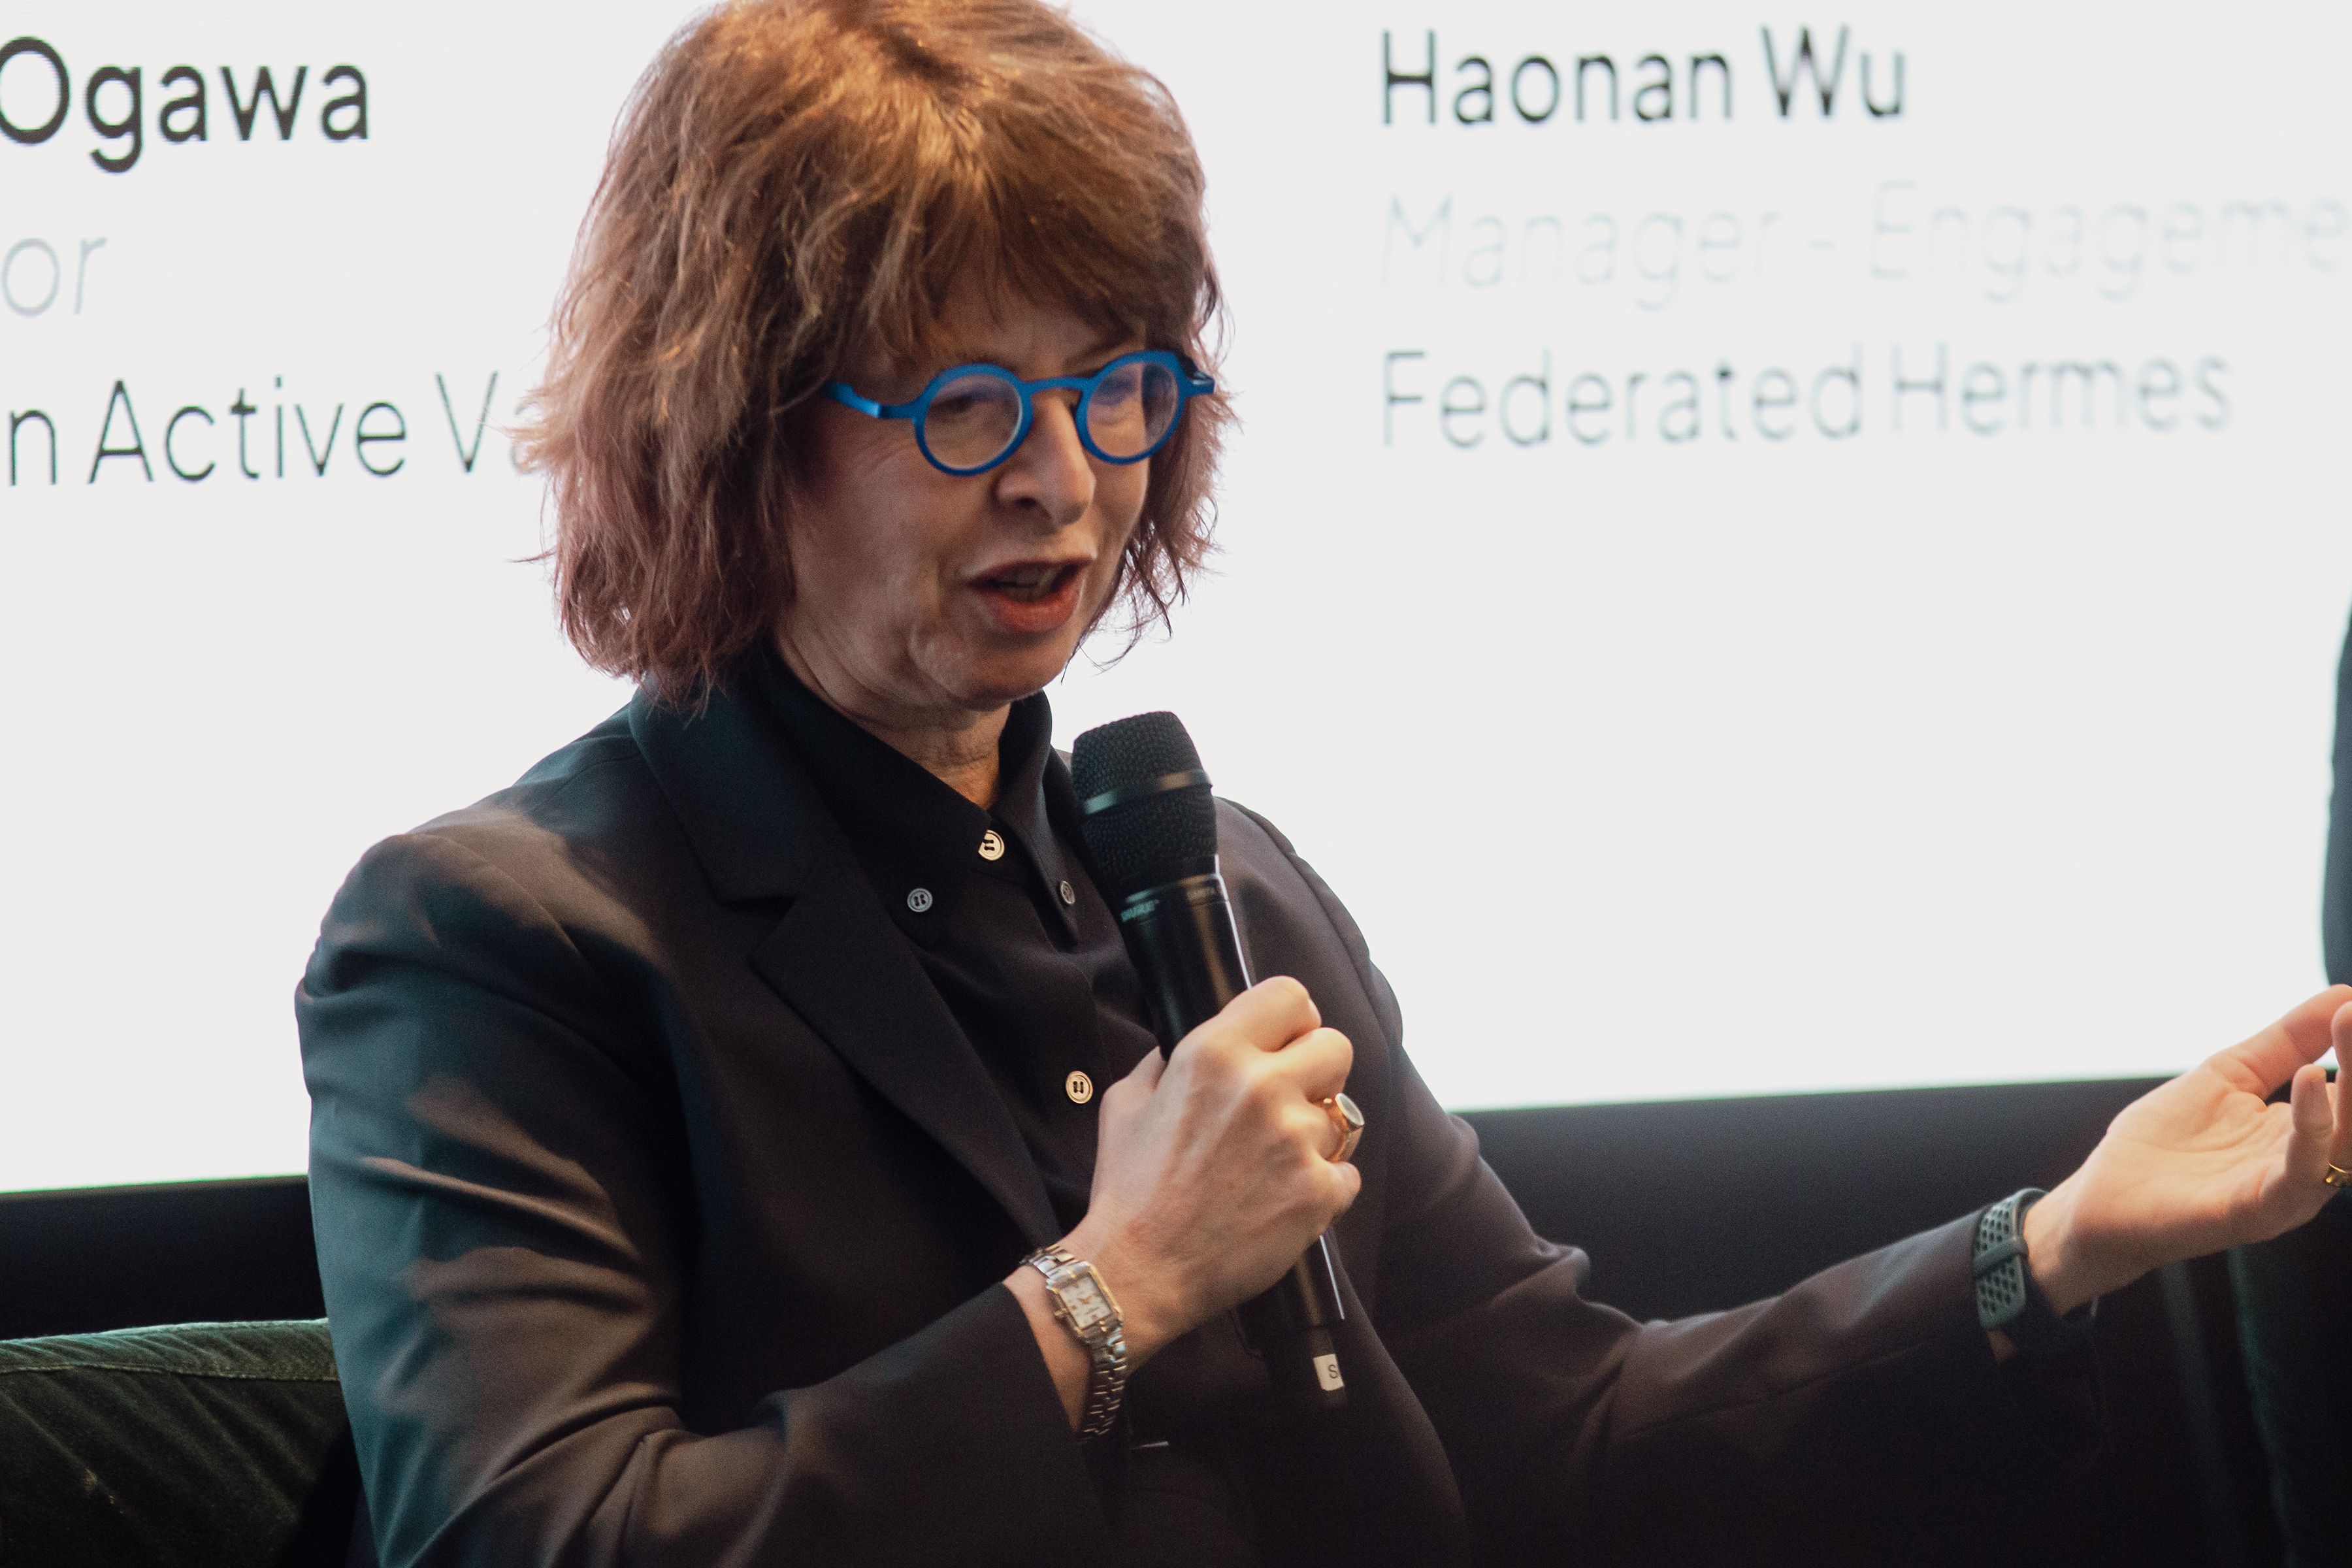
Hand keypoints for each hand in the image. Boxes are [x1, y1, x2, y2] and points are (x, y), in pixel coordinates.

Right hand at [1058, 976, 1360, 1362]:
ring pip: (1342, 1117)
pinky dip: (1323, 1189)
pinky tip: (1283, 1201)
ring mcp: (1296, 1141)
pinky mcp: (1318, 1192)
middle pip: (1336, 1047)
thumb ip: (1163, 1061)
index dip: (1295, 1019)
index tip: (1289, 1040)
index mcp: (1214, 1054)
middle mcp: (1261, 1087)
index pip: (1290, 995)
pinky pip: (1346, 1175)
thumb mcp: (1125, 1103)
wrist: (1139, 1272)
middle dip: (1319, 1072)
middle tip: (1292, 1101)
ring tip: (1276, 1165)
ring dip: (1316, 1137)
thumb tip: (1181, 1044)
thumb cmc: (1129, 1190)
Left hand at [2022, 986, 2351, 1315]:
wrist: (2105, 1199)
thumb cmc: (2165, 1141)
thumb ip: (2287, 1041)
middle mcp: (2309, 1164)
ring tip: (2348, 1026)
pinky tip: (2310, 1081)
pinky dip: (2311, 1127)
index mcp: (2307, 1133)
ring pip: (2344, 1142)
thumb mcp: (2231, 1074)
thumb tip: (2343, 994)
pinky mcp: (2259, 1210)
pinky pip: (2299, 1172)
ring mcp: (2287, 1190)